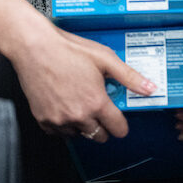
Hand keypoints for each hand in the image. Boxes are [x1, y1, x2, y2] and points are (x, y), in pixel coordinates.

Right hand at [12, 25, 156, 143]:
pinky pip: (59, 132)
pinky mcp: (43, 119)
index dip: (121, 123)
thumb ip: (128, 76)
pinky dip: (63, 123)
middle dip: (103, 124)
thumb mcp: (104, 58)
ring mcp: (59, 119)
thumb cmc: (66, 49)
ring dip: (82, 124)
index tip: (117, 117)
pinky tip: (63, 105)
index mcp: (96, 102)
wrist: (33, 46)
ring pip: (79, 135)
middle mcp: (78, 115)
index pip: (118, 130)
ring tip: (78, 101)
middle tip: (96, 105)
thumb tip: (149, 88)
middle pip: (100, 136)